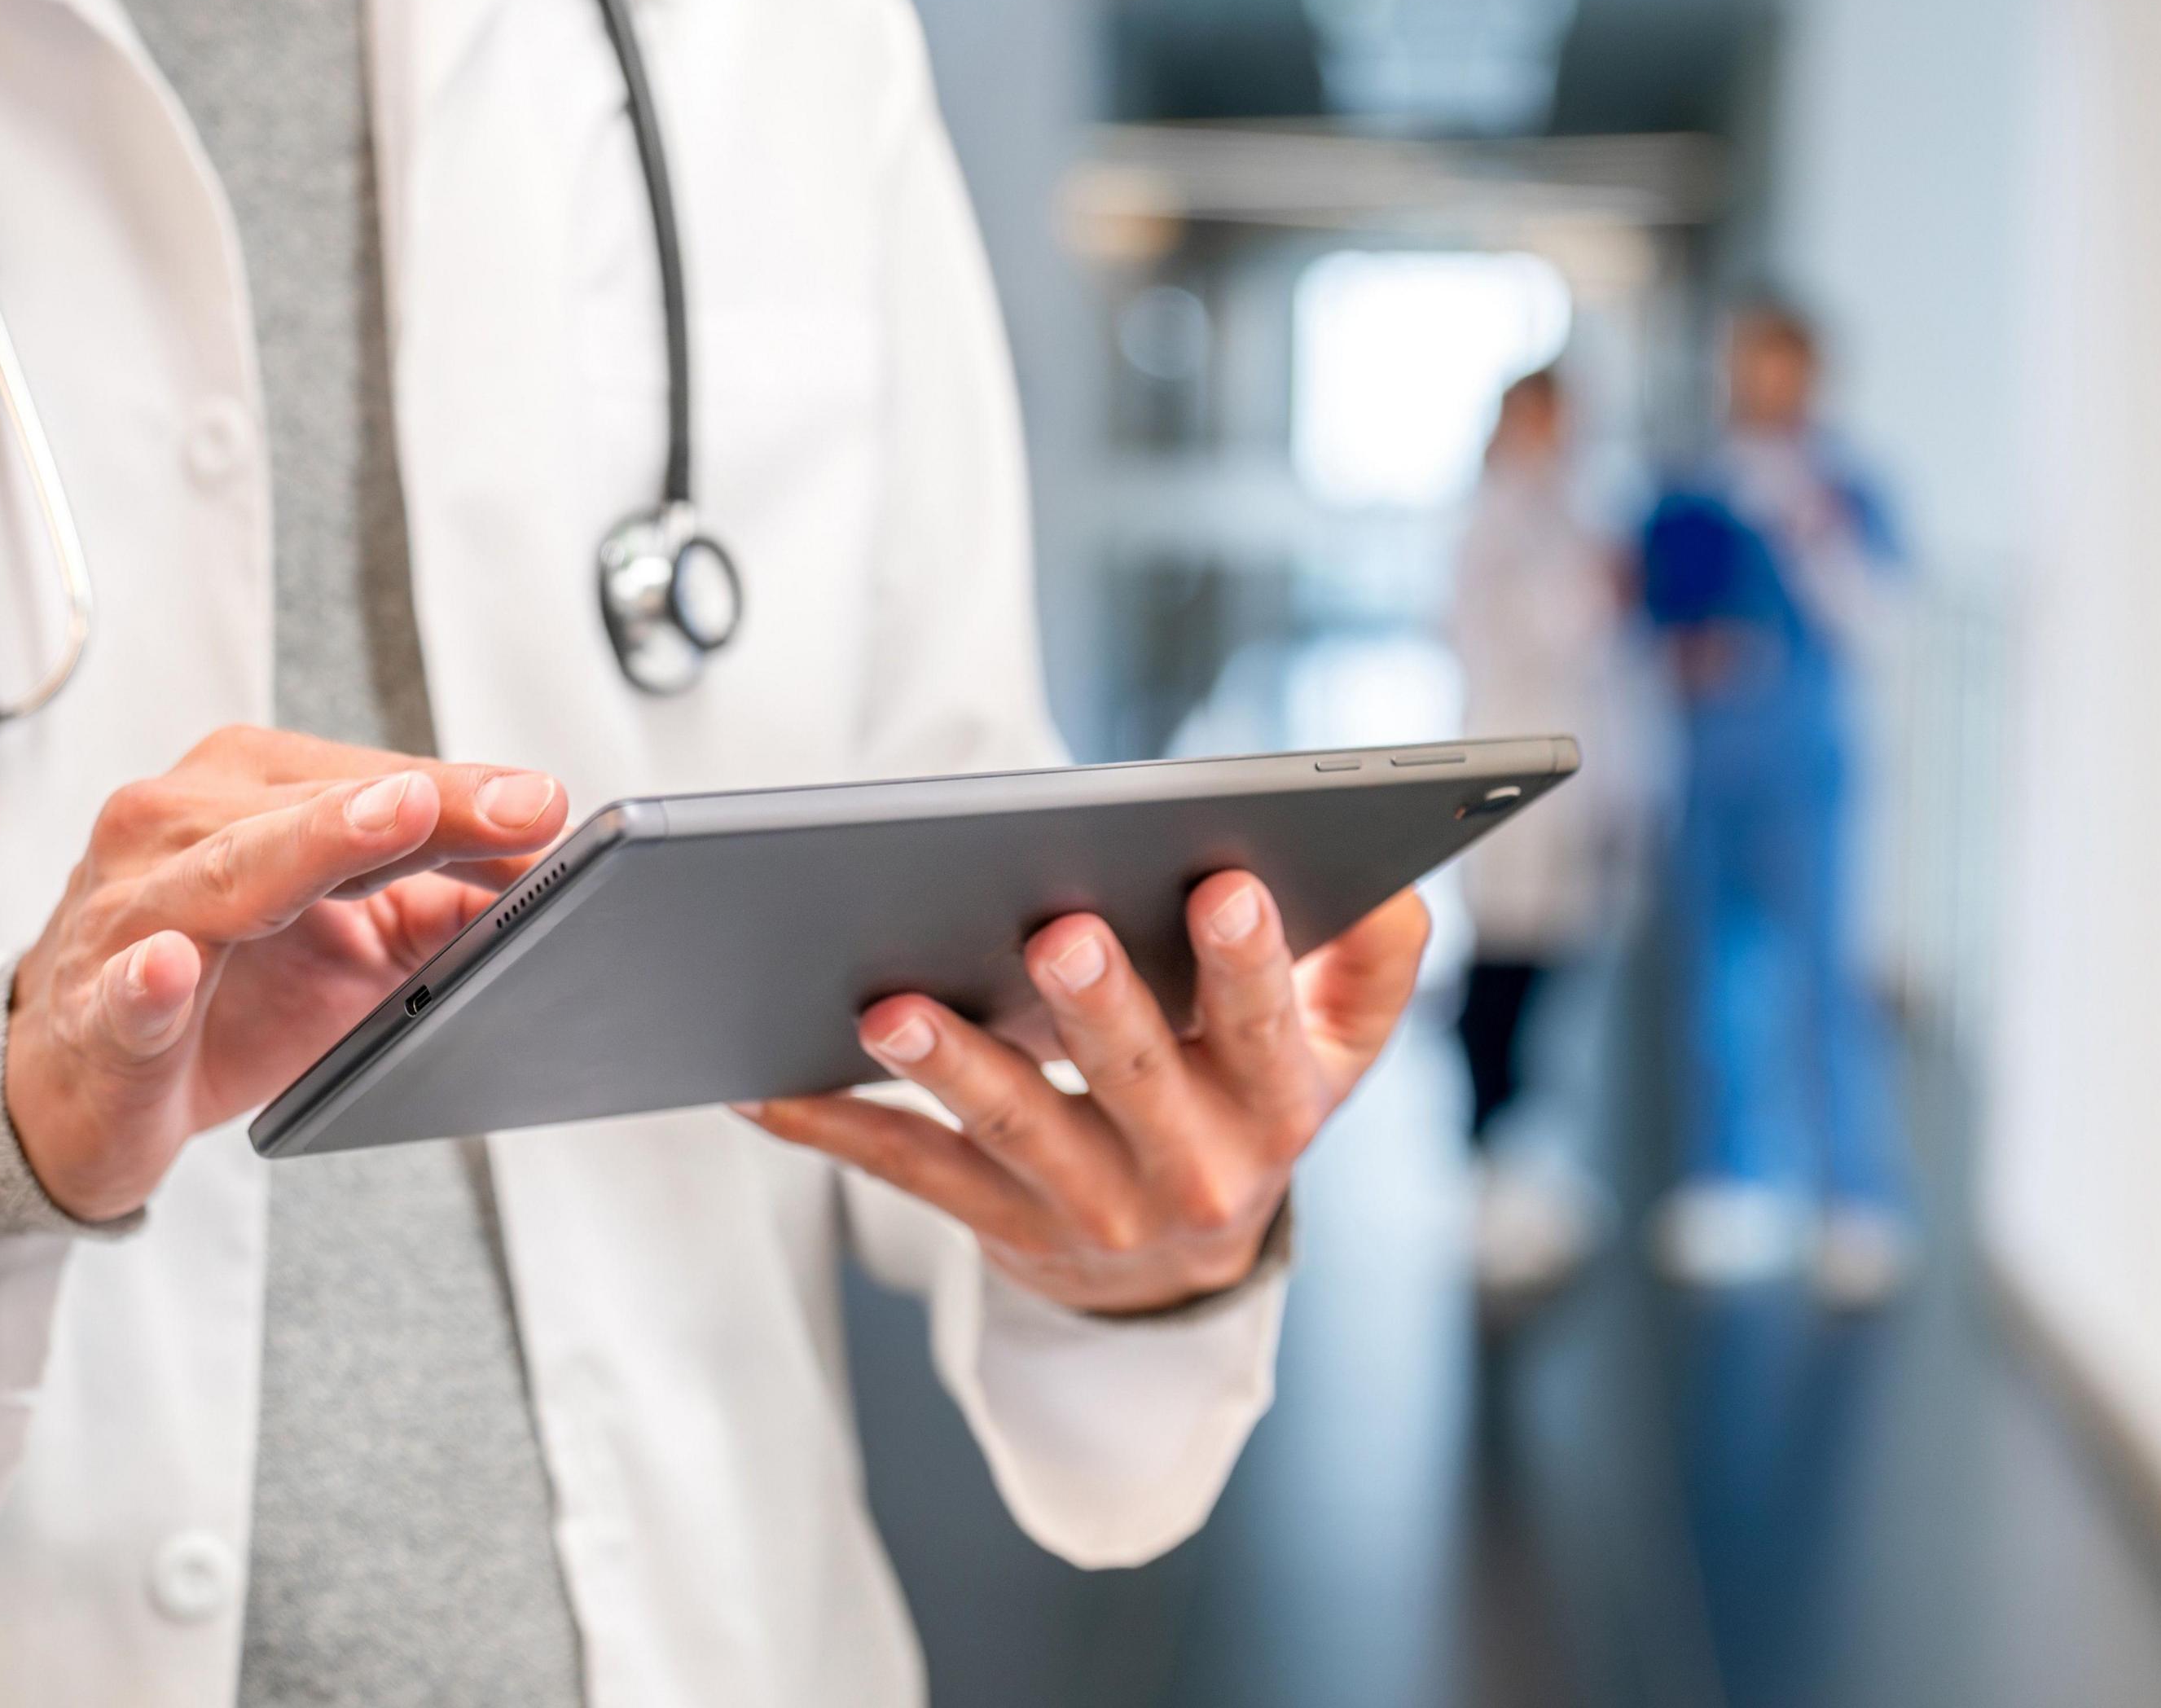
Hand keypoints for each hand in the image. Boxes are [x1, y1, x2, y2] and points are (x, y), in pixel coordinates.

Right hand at [5, 727, 568, 1220]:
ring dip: (307, 848)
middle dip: (418, 807)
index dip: (463, 795)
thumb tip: (543, 883)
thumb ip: (435, 908)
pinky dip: (145, 981)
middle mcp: (176, 826)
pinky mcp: (90, 1009)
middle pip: (312, 811)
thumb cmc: (215, 997)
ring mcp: (126, 913)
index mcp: (243, 793)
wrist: (72, 1088)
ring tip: (391, 824)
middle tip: (511, 807)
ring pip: (225, 872)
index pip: (368, 782)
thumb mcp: (347, 947)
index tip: (547, 805)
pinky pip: (122, 991)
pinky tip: (169, 969)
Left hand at [745, 880, 1430, 1314]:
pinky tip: (766, 1082)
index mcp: (1275, 1106)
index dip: (1250, 962)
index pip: (1264, 1027)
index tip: (1226, 884)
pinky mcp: (995, 1224)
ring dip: (949, 1063)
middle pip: (1133, 1079)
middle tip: (1055, 932)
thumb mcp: (1337, 1051)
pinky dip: (833, 1125)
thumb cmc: (1248, 1108)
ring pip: (1010, 1129)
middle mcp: (1186, 1170)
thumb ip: (1371, 963)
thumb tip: (1395, 882)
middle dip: (1095, 1006)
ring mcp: (1085, 1206)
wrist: (1181, 1277)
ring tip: (889, 1004)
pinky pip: (908, 1171)